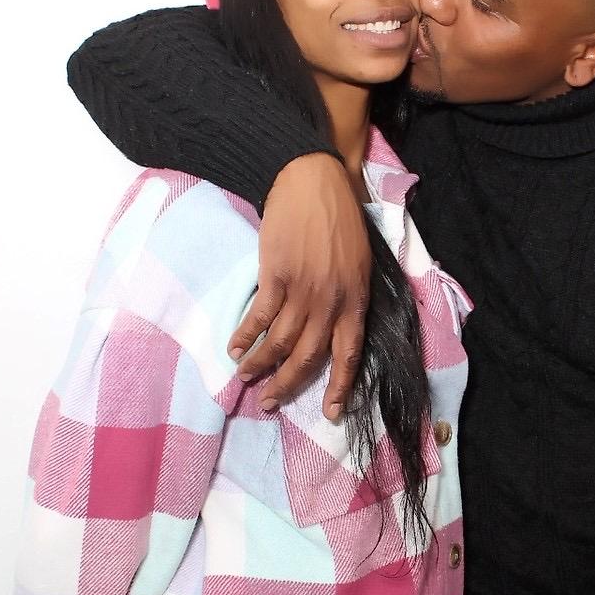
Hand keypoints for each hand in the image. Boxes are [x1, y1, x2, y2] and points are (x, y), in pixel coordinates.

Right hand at [228, 153, 371, 417]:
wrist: (314, 181)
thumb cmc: (340, 219)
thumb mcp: (359, 262)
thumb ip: (348, 297)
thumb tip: (334, 330)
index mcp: (356, 300)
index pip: (349, 353)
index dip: (338, 386)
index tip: (331, 414)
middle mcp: (331, 300)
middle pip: (308, 356)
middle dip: (288, 384)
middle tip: (270, 403)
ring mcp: (303, 289)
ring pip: (281, 341)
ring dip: (261, 363)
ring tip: (246, 376)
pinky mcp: (276, 274)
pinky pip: (260, 316)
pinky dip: (246, 335)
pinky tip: (236, 347)